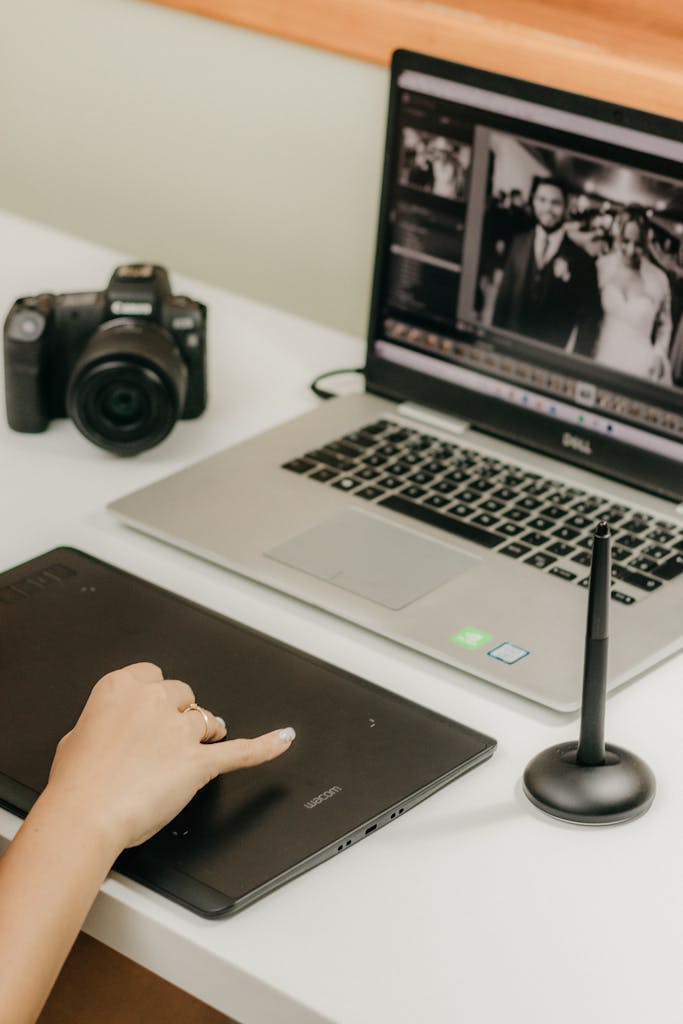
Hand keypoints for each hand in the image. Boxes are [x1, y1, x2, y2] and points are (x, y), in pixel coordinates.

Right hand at [46, 662, 294, 850]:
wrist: (85, 815)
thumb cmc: (77, 784)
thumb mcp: (76, 738)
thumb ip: (104, 723)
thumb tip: (113, 730)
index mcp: (121, 688)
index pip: (153, 675)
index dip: (156, 698)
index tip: (152, 709)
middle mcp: (153, 701)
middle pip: (183, 694)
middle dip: (180, 714)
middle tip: (166, 741)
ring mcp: (179, 730)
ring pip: (208, 718)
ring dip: (205, 733)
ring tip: (193, 751)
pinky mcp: (199, 760)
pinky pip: (241, 751)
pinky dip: (265, 746)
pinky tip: (283, 739)